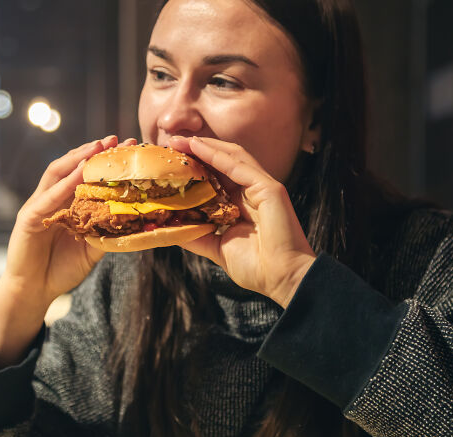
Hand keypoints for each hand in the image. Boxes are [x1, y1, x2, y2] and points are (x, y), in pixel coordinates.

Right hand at [4, 135, 136, 304]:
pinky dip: (63, 185)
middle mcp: (51, 199)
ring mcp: (38, 206)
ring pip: (57, 174)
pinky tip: (78, 174)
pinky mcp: (28, 218)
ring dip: (77, 159)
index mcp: (66, 204)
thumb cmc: (61, 270)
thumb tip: (133, 219)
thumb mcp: (92, 249)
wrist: (34, 292)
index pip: (85, 176)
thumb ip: (105, 231)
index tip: (127, 149)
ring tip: (97, 147)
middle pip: (71, 167)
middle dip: (92, 151)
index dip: (104, 162)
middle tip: (115, 139)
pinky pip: (47, 198)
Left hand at [169, 136, 316, 307]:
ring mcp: (261, 188)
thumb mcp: (215, 247)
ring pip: (231, 157)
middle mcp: (250, 192)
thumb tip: (170, 228)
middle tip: (171, 143)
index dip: (194, 167)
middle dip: (196, 150)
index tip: (170, 162)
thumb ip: (196, 235)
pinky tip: (198, 147)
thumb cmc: (256, 267)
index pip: (215, 177)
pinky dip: (218, 155)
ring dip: (205, 146)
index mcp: (240, 205)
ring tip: (181, 141)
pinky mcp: (269, 188)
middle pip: (221, 162)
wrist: (281, 279)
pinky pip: (240, 166)